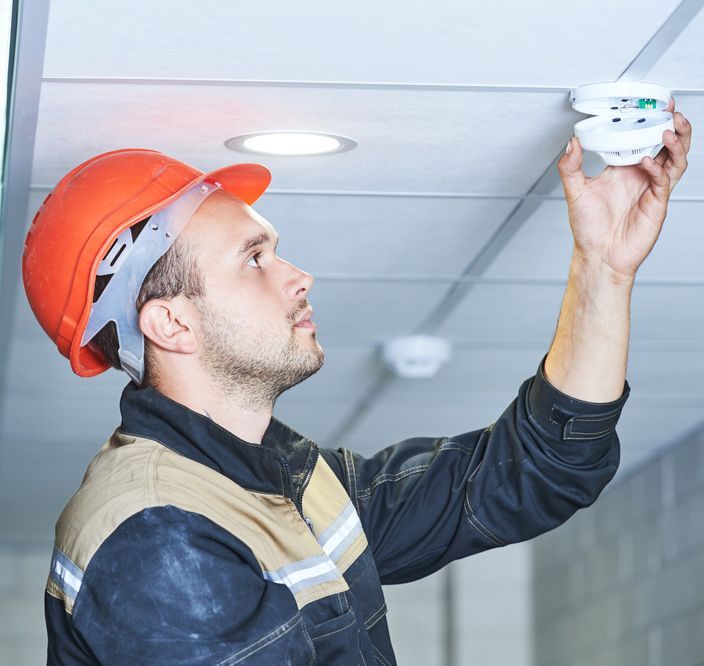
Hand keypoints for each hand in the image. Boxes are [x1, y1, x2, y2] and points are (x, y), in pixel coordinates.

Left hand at [557, 97, 691, 280]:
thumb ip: (570, 167)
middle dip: (673, 125)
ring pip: (675, 159)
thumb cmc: (589, 229)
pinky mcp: (657, 203)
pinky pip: (664, 180)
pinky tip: (647, 162)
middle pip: (667, 144)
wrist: (599, 256)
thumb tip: (571, 142)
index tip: (650, 104)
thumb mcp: (575, 192)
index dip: (649, 121)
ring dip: (675, 143)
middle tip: (671, 110)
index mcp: (623, 169)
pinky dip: (658, 168)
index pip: (642, 138)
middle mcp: (640, 176)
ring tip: (669, 129)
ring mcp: (651, 188)